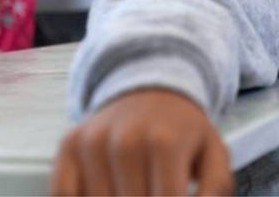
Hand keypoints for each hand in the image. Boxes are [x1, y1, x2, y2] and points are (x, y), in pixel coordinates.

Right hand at [51, 89, 232, 195]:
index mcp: (166, 144)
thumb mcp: (213, 155)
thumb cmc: (183, 133)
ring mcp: (92, 142)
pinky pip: (62, 194)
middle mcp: (125, 141)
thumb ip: (215, 190)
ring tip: (134, 188)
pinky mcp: (69, 145)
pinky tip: (105, 191)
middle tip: (151, 192)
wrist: (150, 91)